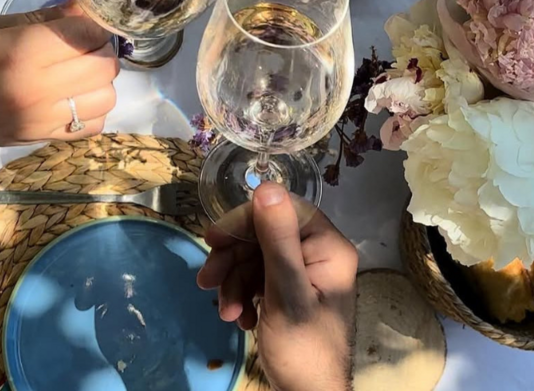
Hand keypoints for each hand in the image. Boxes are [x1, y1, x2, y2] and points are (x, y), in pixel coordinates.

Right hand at [0, 2, 118, 199]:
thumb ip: (37, 18)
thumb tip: (79, 5)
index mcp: (22, 53)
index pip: (87, 32)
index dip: (90, 18)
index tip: (78, 14)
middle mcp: (39, 89)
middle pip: (104, 64)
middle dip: (99, 46)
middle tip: (76, 39)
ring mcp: (42, 119)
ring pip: (106, 97)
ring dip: (99, 79)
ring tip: (74, 69)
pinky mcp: (40, 140)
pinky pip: (92, 126)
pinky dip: (91, 109)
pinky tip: (70, 96)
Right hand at [197, 183, 357, 390]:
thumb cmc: (302, 347)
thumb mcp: (285, 292)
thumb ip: (277, 239)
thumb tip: (266, 185)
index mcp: (328, 246)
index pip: (281, 211)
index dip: (244, 221)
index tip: (213, 239)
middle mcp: (319, 253)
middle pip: (264, 235)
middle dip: (233, 259)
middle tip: (206, 281)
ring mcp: (305, 273)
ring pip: (256, 258)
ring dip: (234, 282)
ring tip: (225, 312)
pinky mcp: (290, 292)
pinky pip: (259, 279)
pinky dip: (243, 295)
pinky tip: (239, 318)